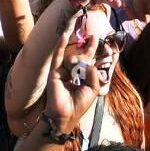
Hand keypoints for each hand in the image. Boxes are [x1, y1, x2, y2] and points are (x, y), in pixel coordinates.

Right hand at [44, 16, 101, 130]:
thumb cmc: (80, 104)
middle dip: (87, 53)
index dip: (91, 49)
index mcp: (82, 77)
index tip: (95, 38)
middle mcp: (73, 73)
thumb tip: (88, 63)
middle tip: (93, 40)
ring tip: (76, 76)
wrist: (66, 114)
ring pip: (73, 59)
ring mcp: (63, 72)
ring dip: (78, 64)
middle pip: (81, 58)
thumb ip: (93, 73)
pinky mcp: (55, 72)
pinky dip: (60, 47)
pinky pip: (58, 57)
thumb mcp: (93, 89)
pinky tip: (64, 36)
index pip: (87, 60)